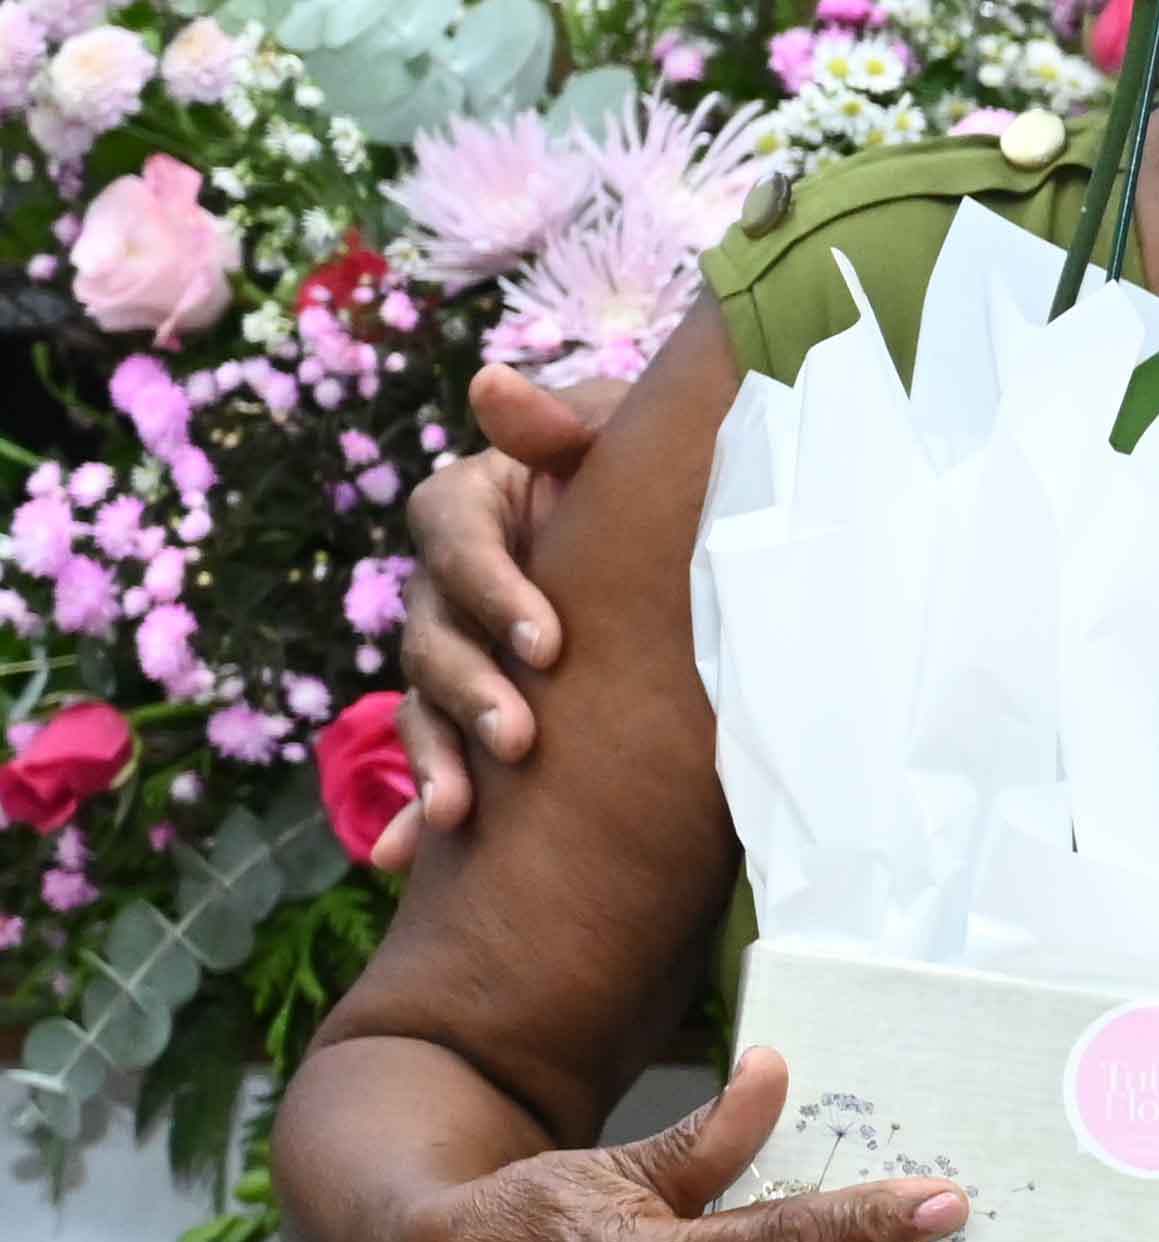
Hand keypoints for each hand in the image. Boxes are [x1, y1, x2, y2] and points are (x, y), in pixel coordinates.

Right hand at [376, 365, 621, 863]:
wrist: (670, 533)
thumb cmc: (643, 474)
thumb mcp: (613, 441)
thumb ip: (559, 426)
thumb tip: (488, 384)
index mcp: (473, 502)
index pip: (452, 534)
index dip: (494, 588)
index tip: (550, 641)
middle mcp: (448, 578)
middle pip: (433, 631)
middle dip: (472, 690)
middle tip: (522, 738)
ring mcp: (450, 645)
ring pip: (424, 701)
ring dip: (438, 758)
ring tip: (460, 813)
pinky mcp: (467, 707)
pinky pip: (429, 756)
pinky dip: (411, 809)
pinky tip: (405, 857)